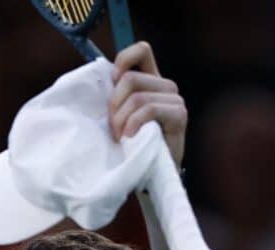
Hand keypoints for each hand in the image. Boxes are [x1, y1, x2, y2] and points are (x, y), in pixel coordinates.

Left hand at [108, 42, 186, 167]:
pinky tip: (130, 137)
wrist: (150, 174)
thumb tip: (95, 81)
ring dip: (121, 119)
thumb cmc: (129, 145)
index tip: (112, 80)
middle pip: (131, 78)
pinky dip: (133, 123)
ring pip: (137, 96)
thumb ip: (113, 97)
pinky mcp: (179, 115)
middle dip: (114, 104)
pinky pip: (149, 109)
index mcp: (149, 81)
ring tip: (120, 136)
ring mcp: (174, 100)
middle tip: (112, 127)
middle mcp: (164, 86)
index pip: (142, 50)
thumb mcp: (117, 116)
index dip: (124, 59)